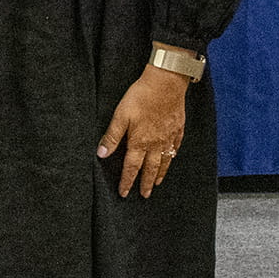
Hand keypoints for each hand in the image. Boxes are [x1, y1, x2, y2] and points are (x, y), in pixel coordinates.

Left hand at [98, 61, 190, 198]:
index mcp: (140, 142)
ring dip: (159, 174)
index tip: (124, 193)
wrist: (166, 82)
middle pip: (150, 169)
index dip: (127, 181)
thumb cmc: (142, 96)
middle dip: (145, 183)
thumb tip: (101, 154)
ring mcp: (168, 137)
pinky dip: (172, 156)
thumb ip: (112, 136)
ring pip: (164, 161)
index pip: (131, 168)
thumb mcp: (121, 115)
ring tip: (156, 183)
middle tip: (144, 195)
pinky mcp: (178, 128)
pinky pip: (175, 147)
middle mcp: (156, 144)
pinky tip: (171, 158)